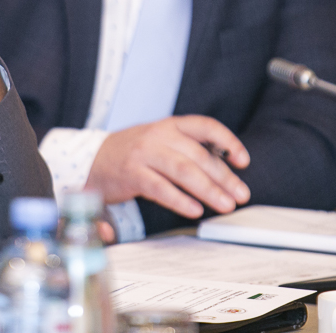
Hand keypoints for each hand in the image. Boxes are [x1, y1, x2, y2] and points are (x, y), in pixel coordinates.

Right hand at [85, 115, 250, 219]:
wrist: (91, 158)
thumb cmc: (133, 153)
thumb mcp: (161, 142)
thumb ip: (187, 151)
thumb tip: (222, 170)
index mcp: (170, 125)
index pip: (206, 126)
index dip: (228, 141)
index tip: (243, 160)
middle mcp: (159, 136)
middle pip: (199, 156)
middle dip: (224, 177)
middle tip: (241, 195)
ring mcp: (145, 154)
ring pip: (184, 171)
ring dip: (209, 190)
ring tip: (225, 205)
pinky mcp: (132, 174)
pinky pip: (160, 188)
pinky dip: (180, 200)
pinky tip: (194, 210)